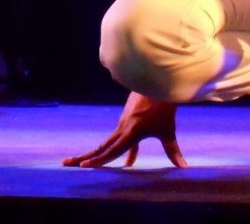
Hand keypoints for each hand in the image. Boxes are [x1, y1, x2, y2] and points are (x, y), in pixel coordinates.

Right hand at [62, 91, 187, 168]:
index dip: (98, 160)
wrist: (159, 82)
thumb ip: (173, 151)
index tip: (83, 167)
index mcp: (131, 132)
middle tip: (65, 163)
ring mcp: (123, 122)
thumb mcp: (168, 131)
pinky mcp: (126, 118)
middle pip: (100, 146)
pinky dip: (111, 148)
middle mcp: (122, 127)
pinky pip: (117, 137)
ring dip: (94, 152)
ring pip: (106, 141)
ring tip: (80, 162)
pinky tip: (129, 160)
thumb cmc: (164, 107)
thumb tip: (184, 168)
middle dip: (84, 157)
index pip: (111, 151)